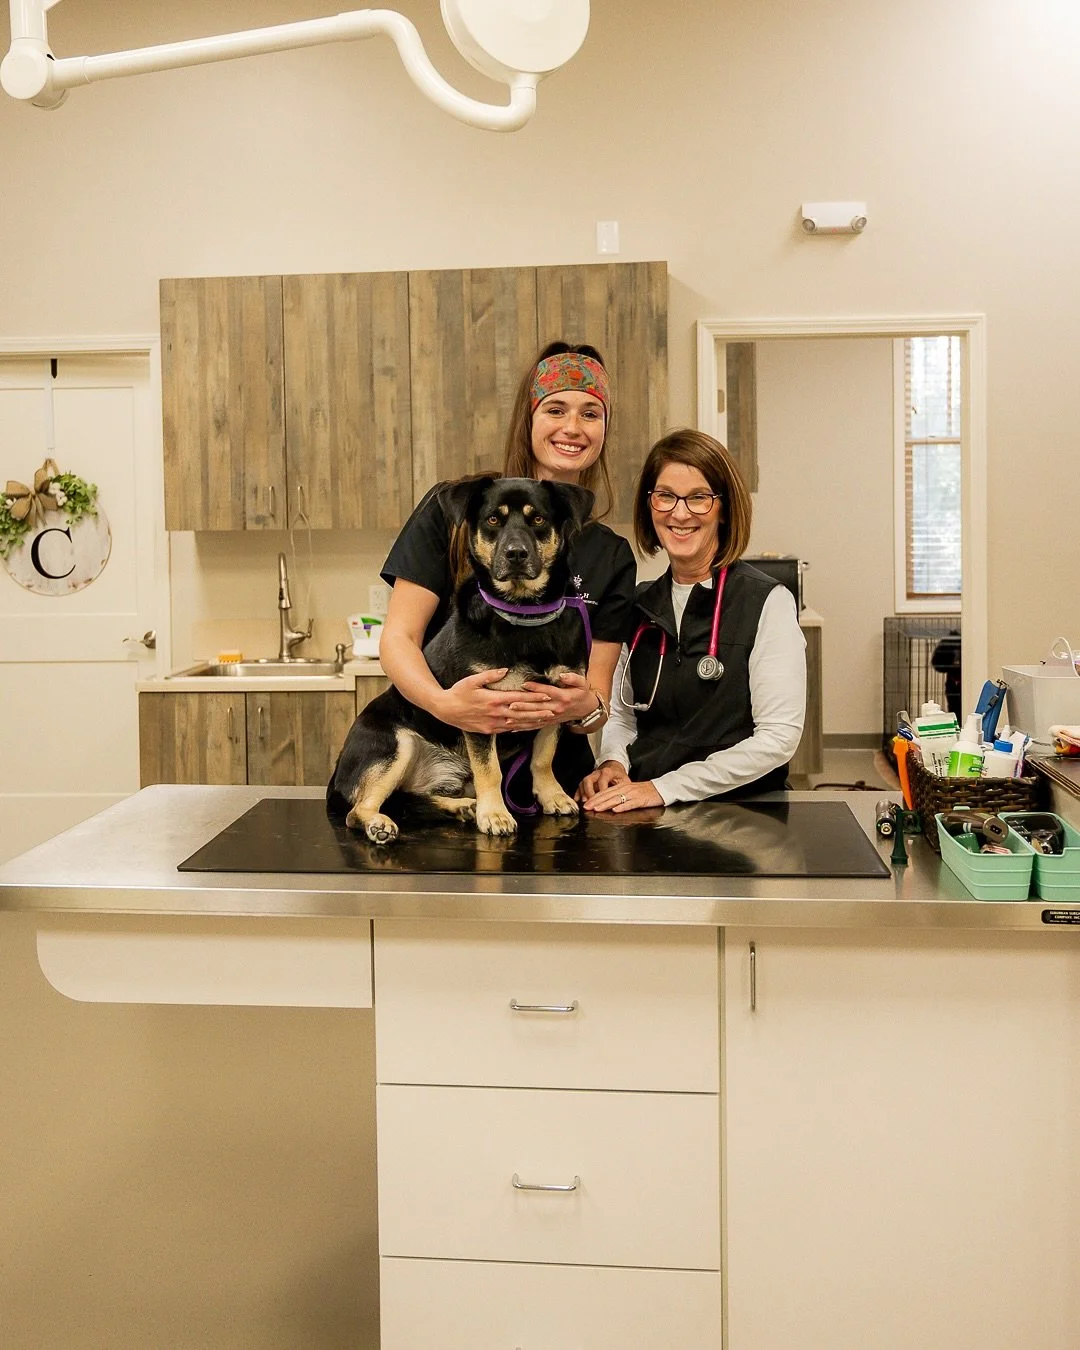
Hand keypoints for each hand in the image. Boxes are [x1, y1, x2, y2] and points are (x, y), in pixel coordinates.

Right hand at [436, 669, 554, 734]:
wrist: (445, 710)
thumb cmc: (458, 692)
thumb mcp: (472, 680)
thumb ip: (489, 675)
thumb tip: (505, 670)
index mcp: (493, 699)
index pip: (519, 698)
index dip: (534, 697)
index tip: (547, 696)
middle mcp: (496, 713)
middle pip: (522, 713)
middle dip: (539, 712)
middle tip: (555, 711)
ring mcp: (493, 724)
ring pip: (517, 724)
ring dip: (533, 722)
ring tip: (546, 720)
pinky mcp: (489, 730)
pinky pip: (508, 730)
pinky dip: (520, 728)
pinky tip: (529, 727)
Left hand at [518, 671, 597, 725]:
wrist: (587, 710)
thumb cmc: (582, 693)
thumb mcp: (582, 683)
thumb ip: (573, 678)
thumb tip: (562, 675)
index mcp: (564, 697)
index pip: (548, 692)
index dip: (536, 688)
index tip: (525, 684)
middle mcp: (556, 708)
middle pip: (538, 707)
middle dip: (523, 706)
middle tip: (510, 704)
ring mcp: (552, 717)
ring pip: (534, 718)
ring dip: (521, 719)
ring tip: (508, 718)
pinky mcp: (549, 722)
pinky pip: (535, 726)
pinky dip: (524, 727)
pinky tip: (513, 728)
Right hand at [577, 759, 629, 801]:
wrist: (614, 768)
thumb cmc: (619, 776)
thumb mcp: (624, 780)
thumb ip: (623, 788)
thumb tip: (623, 798)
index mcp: (607, 772)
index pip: (602, 780)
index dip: (601, 790)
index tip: (603, 799)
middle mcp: (597, 773)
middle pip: (589, 780)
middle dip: (589, 792)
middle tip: (590, 802)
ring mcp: (591, 776)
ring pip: (583, 782)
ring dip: (582, 792)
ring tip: (584, 801)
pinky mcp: (587, 780)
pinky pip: (580, 785)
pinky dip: (578, 792)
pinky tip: (577, 799)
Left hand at [583, 778, 663, 812]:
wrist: (660, 788)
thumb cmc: (644, 792)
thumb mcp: (629, 791)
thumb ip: (618, 795)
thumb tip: (605, 803)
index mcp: (621, 787)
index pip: (605, 792)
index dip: (594, 798)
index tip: (585, 804)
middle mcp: (625, 789)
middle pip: (608, 795)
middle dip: (596, 802)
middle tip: (586, 807)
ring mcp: (632, 794)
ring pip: (616, 799)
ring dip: (605, 804)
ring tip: (597, 809)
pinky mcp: (640, 800)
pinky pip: (630, 804)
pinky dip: (622, 807)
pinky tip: (615, 810)